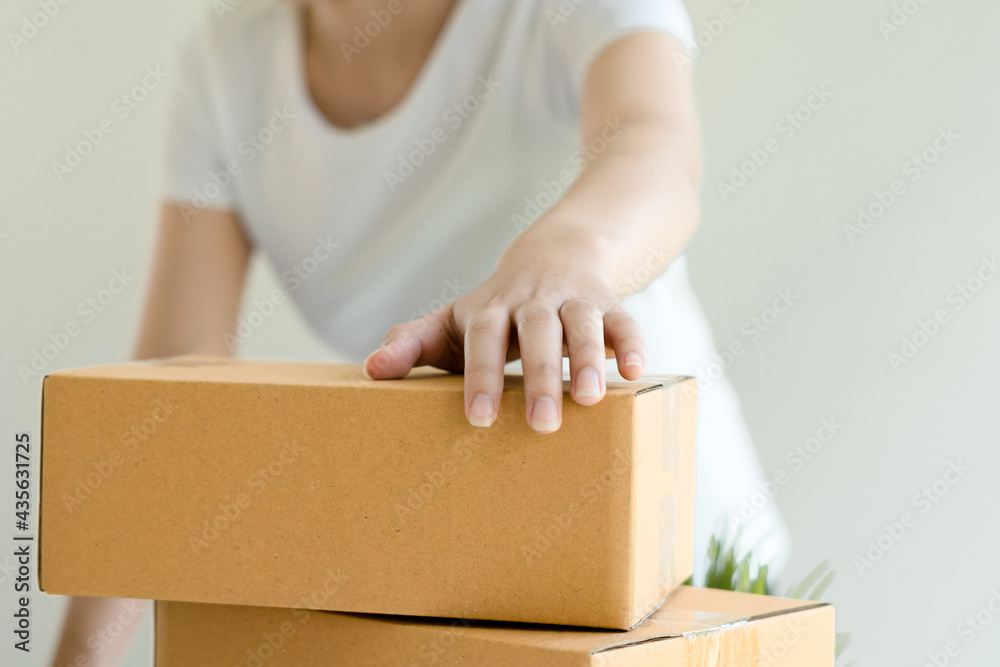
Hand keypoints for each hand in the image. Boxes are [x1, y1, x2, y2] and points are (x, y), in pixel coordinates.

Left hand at [363, 229, 646, 433]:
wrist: (558, 252)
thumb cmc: (497, 307)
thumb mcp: (455, 320)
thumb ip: (414, 343)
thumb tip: (369, 371)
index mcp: (490, 308)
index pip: (481, 338)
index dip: (480, 375)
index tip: (480, 418)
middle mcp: (532, 301)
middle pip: (535, 332)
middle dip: (538, 376)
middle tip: (541, 425)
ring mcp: (572, 299)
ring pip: (582, 323)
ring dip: (587, 359)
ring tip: (588, 399)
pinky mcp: (608, 303)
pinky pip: (624, 320)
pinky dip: (631, 343)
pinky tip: (635, 372)